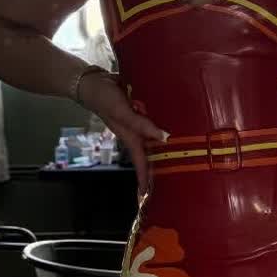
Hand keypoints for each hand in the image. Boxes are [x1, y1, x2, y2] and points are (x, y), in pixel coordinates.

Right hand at [75, 69, 166, 192]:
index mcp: (131, 137)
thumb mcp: (123, 114)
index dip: (144, 179)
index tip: (148, 196)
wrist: (92, 81)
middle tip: (178, 173)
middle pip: (150, 151)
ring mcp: (137, 121)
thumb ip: (142, 125)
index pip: (141, 163)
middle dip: (161, 163)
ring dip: (165, 141)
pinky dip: (162, 120)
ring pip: (153, 135)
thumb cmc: (104, 99)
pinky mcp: (139, 108)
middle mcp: (135, 132)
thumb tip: (165, 137)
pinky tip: (175, 119)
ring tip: (183, 151)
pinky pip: (152, 118)